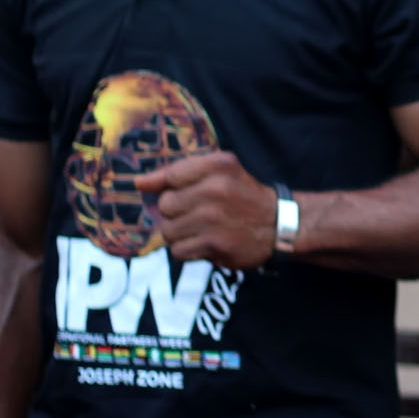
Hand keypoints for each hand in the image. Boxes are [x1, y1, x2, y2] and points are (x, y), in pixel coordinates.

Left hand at [135, 152, 276, 268]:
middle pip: (165, 206)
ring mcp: (213, 218)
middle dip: (177, 213)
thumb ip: (180, 172)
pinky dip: (189, 251)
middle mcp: (215, 189)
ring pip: (168, 231)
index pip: (171, 175)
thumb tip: (139, 183)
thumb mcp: (221, 171)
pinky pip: (178, 251)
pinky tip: (206, 244)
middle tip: (199, 214)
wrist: (279, 225)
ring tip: (202, 230)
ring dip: (181, 234)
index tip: (181, 195)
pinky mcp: (214, 244)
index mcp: (218, 166)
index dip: (169, 187)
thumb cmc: (243, 196)